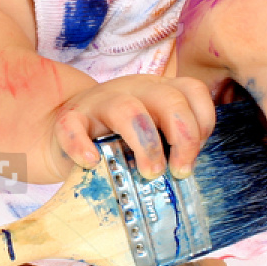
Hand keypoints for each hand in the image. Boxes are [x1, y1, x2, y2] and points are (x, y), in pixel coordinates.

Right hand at [50, 74, 216, 180]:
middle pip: (169, 100)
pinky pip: (72, 127)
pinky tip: (92, 163)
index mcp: (157, 91)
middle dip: (183, 138)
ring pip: (128, 110)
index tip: (194, 155)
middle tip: (180, 171)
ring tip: (149, 173)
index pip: (192, 90)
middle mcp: (132, 90)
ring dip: (146, 145)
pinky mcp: (68, 118)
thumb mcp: (150, 133)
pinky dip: (82, 146)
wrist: (65, 132)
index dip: (202, 122)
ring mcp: (99, 101)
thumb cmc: (116, 140)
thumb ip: (171, 144)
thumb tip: (191, 175)